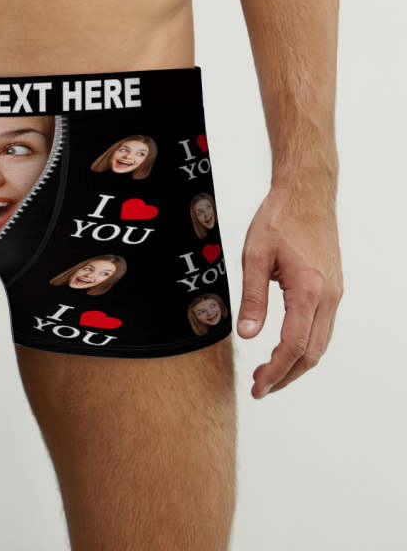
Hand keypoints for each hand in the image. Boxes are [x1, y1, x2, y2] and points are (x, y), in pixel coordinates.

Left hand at [236, 181, 342, 397]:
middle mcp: (329, 296)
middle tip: (260, 387)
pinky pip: (322, 327)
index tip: (258, 386)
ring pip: (321, 342)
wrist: (307, 193)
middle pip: (312, 353)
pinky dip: (305, 344)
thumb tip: (247, 334)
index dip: (276, 371)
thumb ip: (252, 298)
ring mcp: (335, 293)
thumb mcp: (254, 256)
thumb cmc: (279, 219)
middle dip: (286, 375)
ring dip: (296, 362)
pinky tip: (284, 346)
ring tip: (267, 372)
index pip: (293, 345)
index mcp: (309, 290)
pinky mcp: (333, 287)